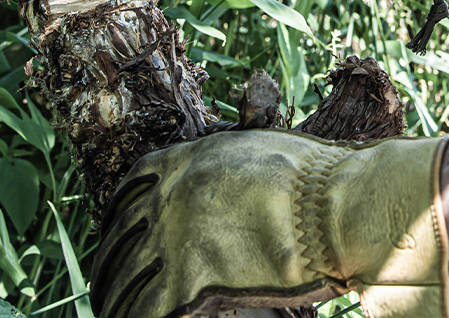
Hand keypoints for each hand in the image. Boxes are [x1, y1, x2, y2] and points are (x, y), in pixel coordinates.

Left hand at [90, 130, 448, 317]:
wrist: (337, 206)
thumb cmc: (311, 177)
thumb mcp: (258, 147)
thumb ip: (226, 157)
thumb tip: (220, 170)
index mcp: (182, 162)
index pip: (127, 191)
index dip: (115, 218)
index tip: (114, 233)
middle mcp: (168, 199)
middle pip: (119, 239)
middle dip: (111, 265)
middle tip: (112, 282)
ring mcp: (174, 241)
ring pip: (125, 280)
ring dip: (118, 297)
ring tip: (119, 308)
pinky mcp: (188, 284)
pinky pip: (144, 310)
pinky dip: (137, 315)